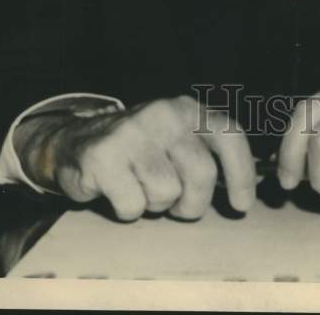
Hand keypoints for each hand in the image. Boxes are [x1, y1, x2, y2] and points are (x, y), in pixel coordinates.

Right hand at [14, 96, 255, 220]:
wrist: (75, 141)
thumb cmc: (140, 149)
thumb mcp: (177, 139)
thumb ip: (207, 154)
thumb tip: (243, 194)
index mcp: (188, 109)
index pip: (229, 136)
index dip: (241, 173)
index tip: (241, 206)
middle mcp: (165, 114)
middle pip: (202, 175)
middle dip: (192, 203)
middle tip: (176, 204)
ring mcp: (134, 132)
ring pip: (167, 194)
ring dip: (156, 205)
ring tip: (141, 188)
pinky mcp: (104, 156)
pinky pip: (133, 206)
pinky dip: (127, 210)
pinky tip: (117, 191)